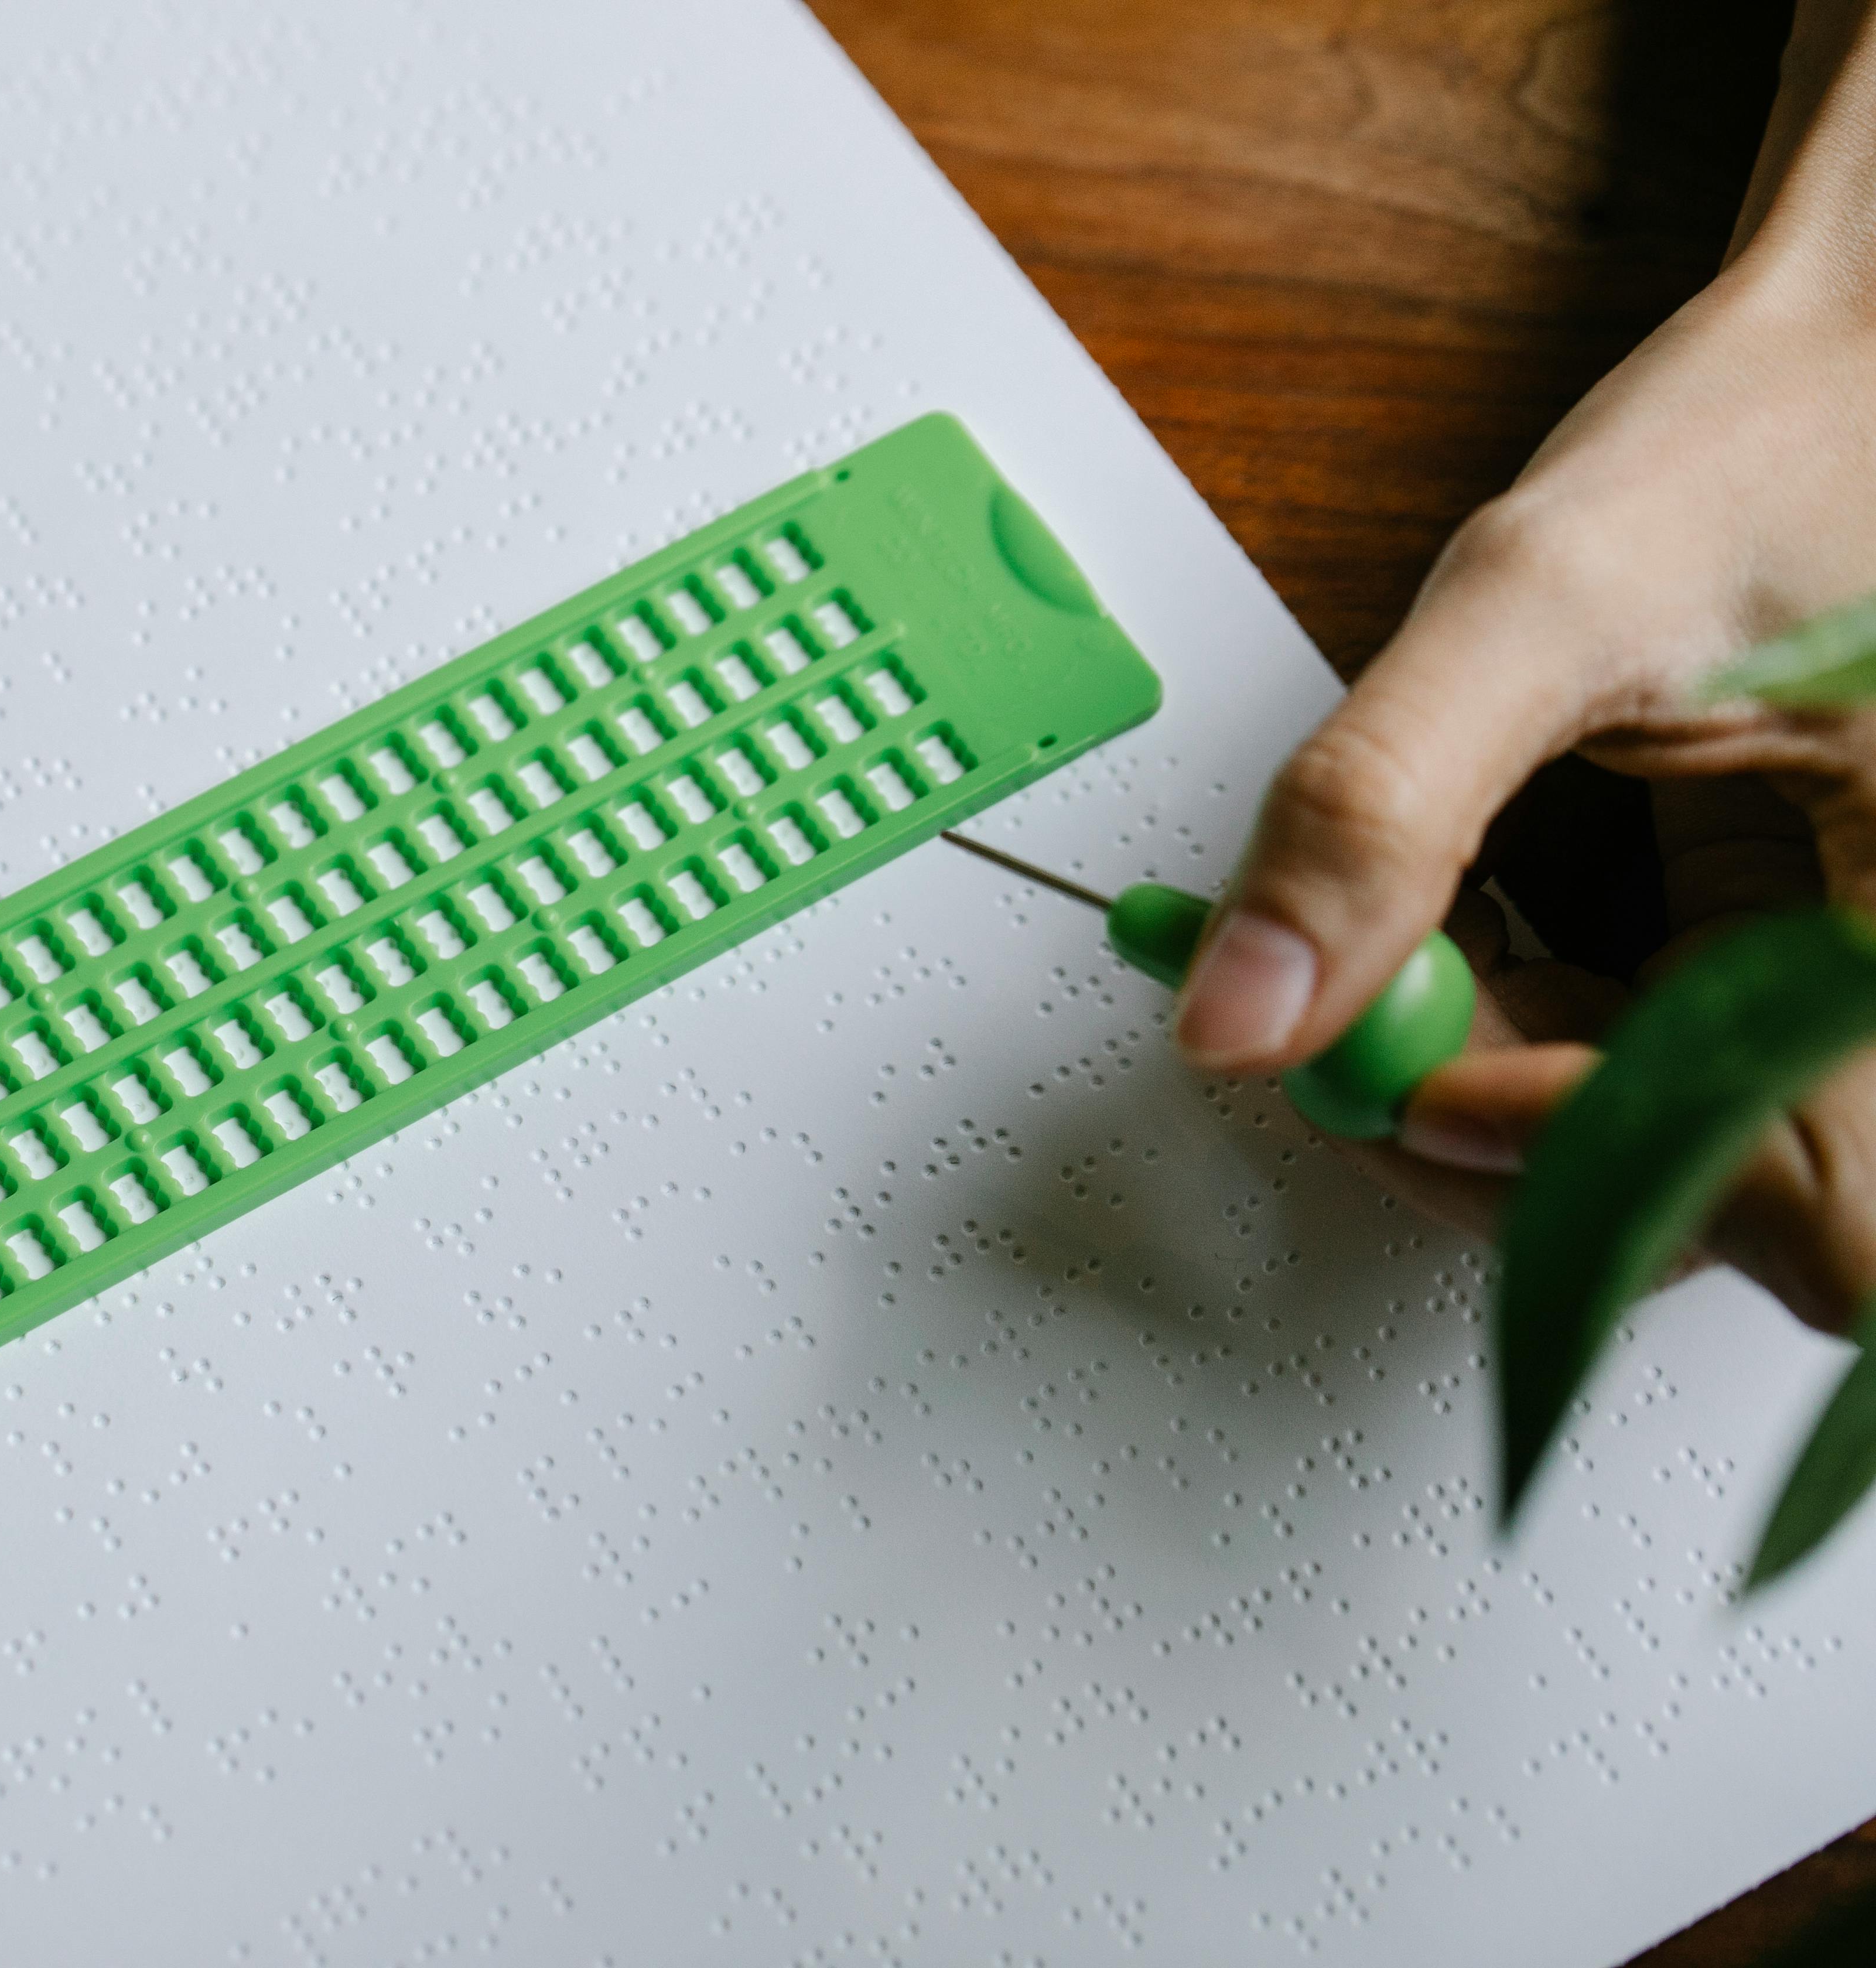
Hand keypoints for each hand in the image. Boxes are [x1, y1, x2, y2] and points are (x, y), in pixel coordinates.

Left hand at [1171, 8, 1875, 1329]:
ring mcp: (1853, 994)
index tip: (1403, 1076)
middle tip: (1364, 1027)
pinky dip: (1539, 1028)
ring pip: (1677, 1151)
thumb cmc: (1782, 429)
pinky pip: (1664, 1067)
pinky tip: (1487, 933)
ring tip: (1417, 957)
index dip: (1582, 1175)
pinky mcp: (1794, 964)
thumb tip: (1239, 1014)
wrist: (1861, 345)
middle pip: (1726, 1210)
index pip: (1810, 1219)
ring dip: (1510, 1083)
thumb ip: (1379, 810)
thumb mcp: (1552, 598)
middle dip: (1510, 1138)